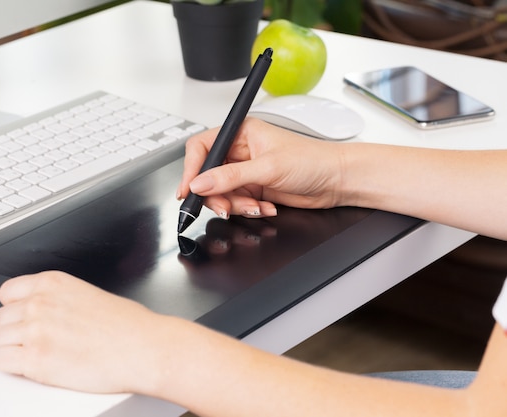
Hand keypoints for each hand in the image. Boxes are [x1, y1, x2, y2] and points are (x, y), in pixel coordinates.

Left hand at [0, 271, 164, 393]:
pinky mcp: (35, 361)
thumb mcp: (87, 293)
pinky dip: (11, 367)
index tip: (21, 317)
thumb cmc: (127, 324)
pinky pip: (1, 362)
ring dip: (10, 349)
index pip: (7, 292)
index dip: (14, 308)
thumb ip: (58, 298)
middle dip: (13, 331)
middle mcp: (39, 303)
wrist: (141, 347)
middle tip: (30, 341)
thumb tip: (45, 310)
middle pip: (0, 318)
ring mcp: (34, 332)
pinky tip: (29, 366)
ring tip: (31, 355)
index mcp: (52, 283)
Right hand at [177, 118, 343, 218]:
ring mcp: (247, 172)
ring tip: (256, 206)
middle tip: (225, 207)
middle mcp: (240, 151)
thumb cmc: (313, 160)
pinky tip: (266, 206)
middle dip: (216, 194)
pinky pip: (237, 203)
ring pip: (222, 193)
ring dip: (235, 205)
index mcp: (241, 133)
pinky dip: (248, 209)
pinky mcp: (254, 189)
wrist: (338, 180)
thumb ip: (230, 177)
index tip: (188, 189)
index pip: (202, 147)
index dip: (191, 168)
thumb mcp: (268, 167)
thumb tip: (200, 183)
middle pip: (208, 175)